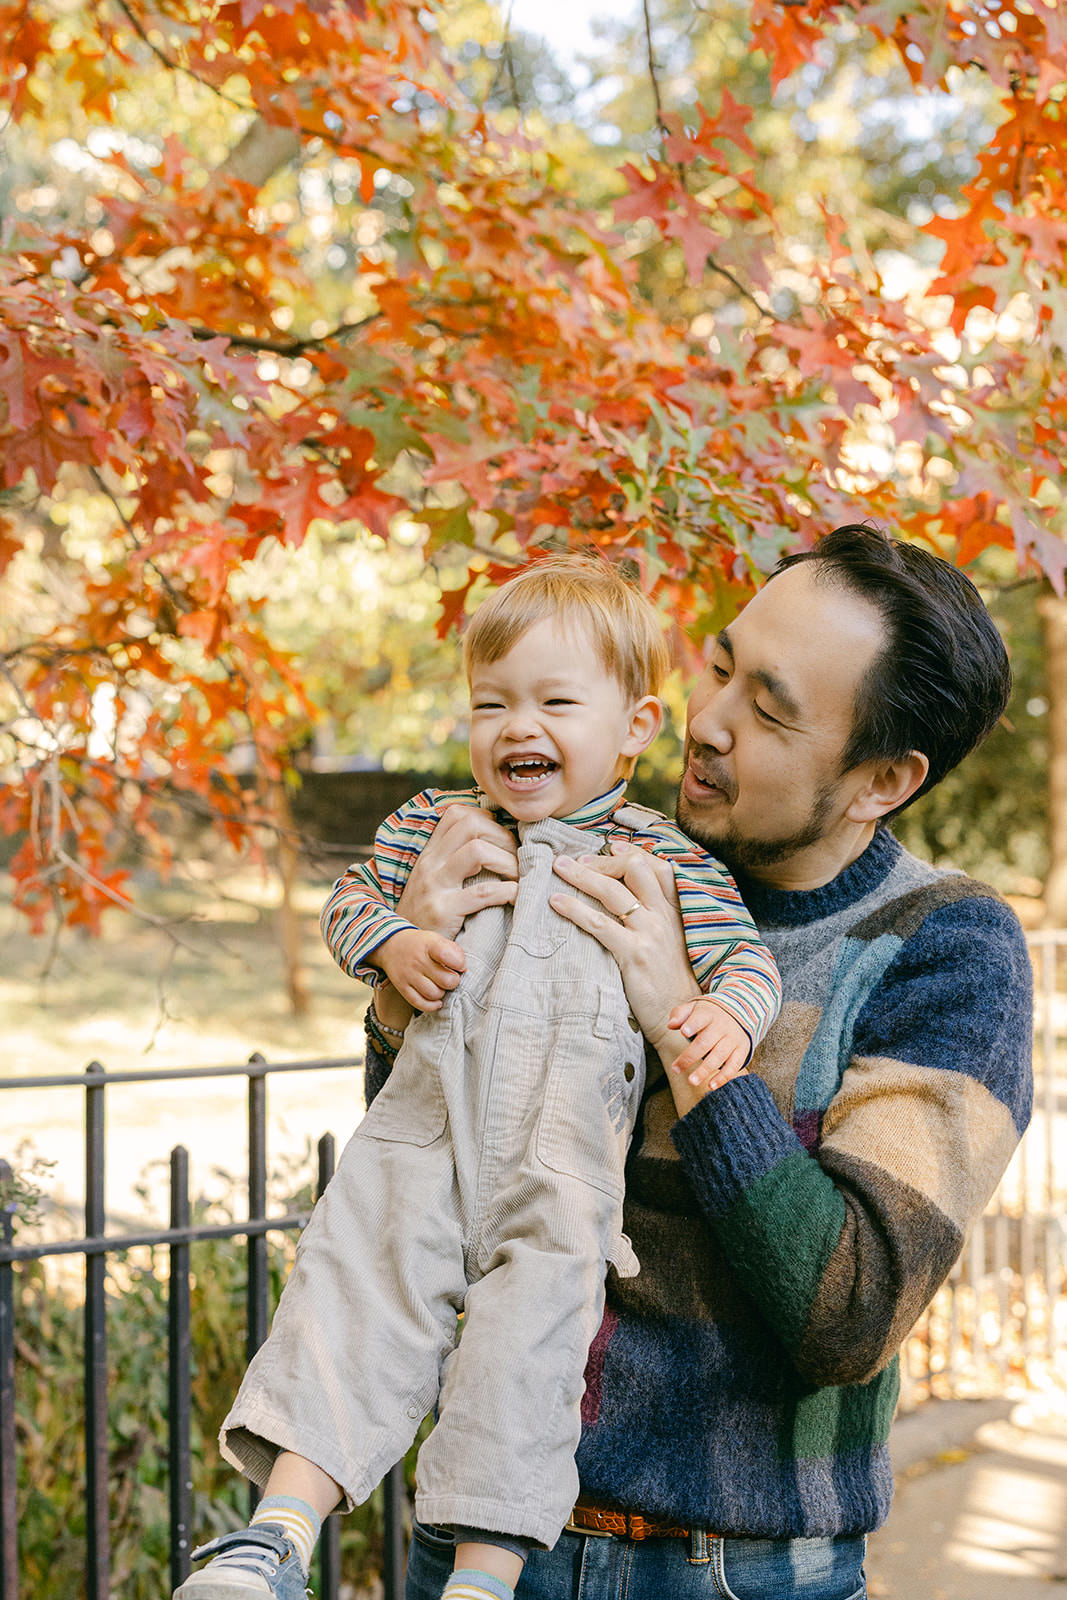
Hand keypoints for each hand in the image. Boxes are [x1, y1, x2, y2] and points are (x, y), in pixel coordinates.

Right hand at [375, 927, 466, 1010]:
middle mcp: (418, 961)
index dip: (459, 963)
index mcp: (429, 945)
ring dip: (442, 993)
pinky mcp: (402, 987)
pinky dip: (431, 1005)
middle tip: (450, 977)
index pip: (448, 956)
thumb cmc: (420, 944)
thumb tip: (463, 968)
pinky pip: (420, 1003)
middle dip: (453, 981)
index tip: (459, 965)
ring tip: (440, 986)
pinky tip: (436, 1000)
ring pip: (434, 994)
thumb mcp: (436, 939)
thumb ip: (452, 950)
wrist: (391, 945)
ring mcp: (409, 975)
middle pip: (446, 980)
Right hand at [396, 802, 517, 942]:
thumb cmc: (429, 914)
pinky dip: (508, 891)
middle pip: (471, 824)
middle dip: (503, 837)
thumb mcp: (436, 881)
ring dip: (508, 861)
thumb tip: (496, 842)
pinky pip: (483, 892)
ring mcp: (434, 885)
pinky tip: (514, 897)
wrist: (403, 950)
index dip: (487, 819)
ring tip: (518, 877)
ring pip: (477, 850)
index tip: (502, 840)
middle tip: (517, 858)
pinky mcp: (443, 911)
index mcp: (430, 852)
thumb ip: (456, 860)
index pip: (458, 813)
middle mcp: (430, 863)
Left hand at [549, 844, 699, 1059]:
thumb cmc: (673, 983)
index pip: (658, 867)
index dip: (632, 852)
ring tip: (557, 868)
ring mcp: (650, 934)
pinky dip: (575, 909)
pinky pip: (599, 924)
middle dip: (602, 859)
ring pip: (612, 891)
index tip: (611, 845)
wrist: (682, 1017)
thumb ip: (657, 920)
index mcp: (676, 912)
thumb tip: (629, 903)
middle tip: (575, 859)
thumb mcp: (674, 944)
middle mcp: (664, 917)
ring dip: (581, 875)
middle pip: (634, 869)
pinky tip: (556, 903)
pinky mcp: (634, 955)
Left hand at [667, 998, 749, 1095]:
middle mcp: (722, 1027)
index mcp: (708, 1015)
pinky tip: (711, 1086)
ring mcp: (733, 1039)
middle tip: (675, 1070)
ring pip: (719, 1056)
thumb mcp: (695, 1008)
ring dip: (705, 1070)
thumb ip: (680, 1014)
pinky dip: (723, 1077)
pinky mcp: (742, 1051)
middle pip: (705, 1042)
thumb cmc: (709, 1015)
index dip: (692, 1025)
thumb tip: (671, 1025)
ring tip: (691, 1081)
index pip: (700, 1018)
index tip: (684, 1032)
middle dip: (690, 1056)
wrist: (741, 1013)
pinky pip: (734, 1066)